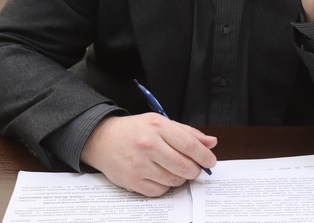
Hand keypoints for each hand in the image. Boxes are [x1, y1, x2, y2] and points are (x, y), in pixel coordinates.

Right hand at [81, 113, 216, 196]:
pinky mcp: (132, 181)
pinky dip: (165, 186)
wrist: (103, 139)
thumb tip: (211, 143)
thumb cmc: (135, 131)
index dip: (204, 156)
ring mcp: (139, 164)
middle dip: (195, 170)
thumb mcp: (161, 123)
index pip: (189, 144)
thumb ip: (187, 133)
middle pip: (184, 166)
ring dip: (181, 178)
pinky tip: (161, 176)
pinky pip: (159, 191)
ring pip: (174, 180)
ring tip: (176, 170)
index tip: (211, 161)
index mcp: (158, 126)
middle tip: (195, 168)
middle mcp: (148, 145)